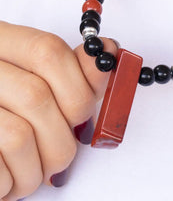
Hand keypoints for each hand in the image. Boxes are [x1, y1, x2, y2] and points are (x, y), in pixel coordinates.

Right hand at [0, 21, 117, 200]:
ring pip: (18, 136)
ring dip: (39, 167)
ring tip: (35, 171)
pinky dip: (11, 183)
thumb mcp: (34, 74)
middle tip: (63, 150)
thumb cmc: (5, 102)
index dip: (79, 83)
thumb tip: (108, 52)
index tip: (86, 110)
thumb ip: (71, 67)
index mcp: (0, 42)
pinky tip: (9, 177)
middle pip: (37, 98)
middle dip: (63, 133)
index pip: (48, 52)